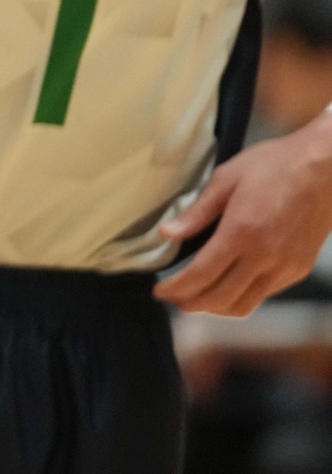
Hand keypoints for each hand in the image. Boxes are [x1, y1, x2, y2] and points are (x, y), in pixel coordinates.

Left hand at [156, 121, 331, 315]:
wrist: (327, 166)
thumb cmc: (275, 165)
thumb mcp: (226, 178)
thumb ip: (196, 211)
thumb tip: (166, 233)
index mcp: (242, 232)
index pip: (201, 275)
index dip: (176, 289)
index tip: (159, 292)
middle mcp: (265, 256)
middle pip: (220, 298)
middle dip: (190, 303)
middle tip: (173, 297)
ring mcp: (286, 266)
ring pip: (244, 304)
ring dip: (216, 307)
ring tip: (197, 297)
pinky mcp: (300, 268)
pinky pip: (264, 294)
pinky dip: (241, 297)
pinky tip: (228, 284)